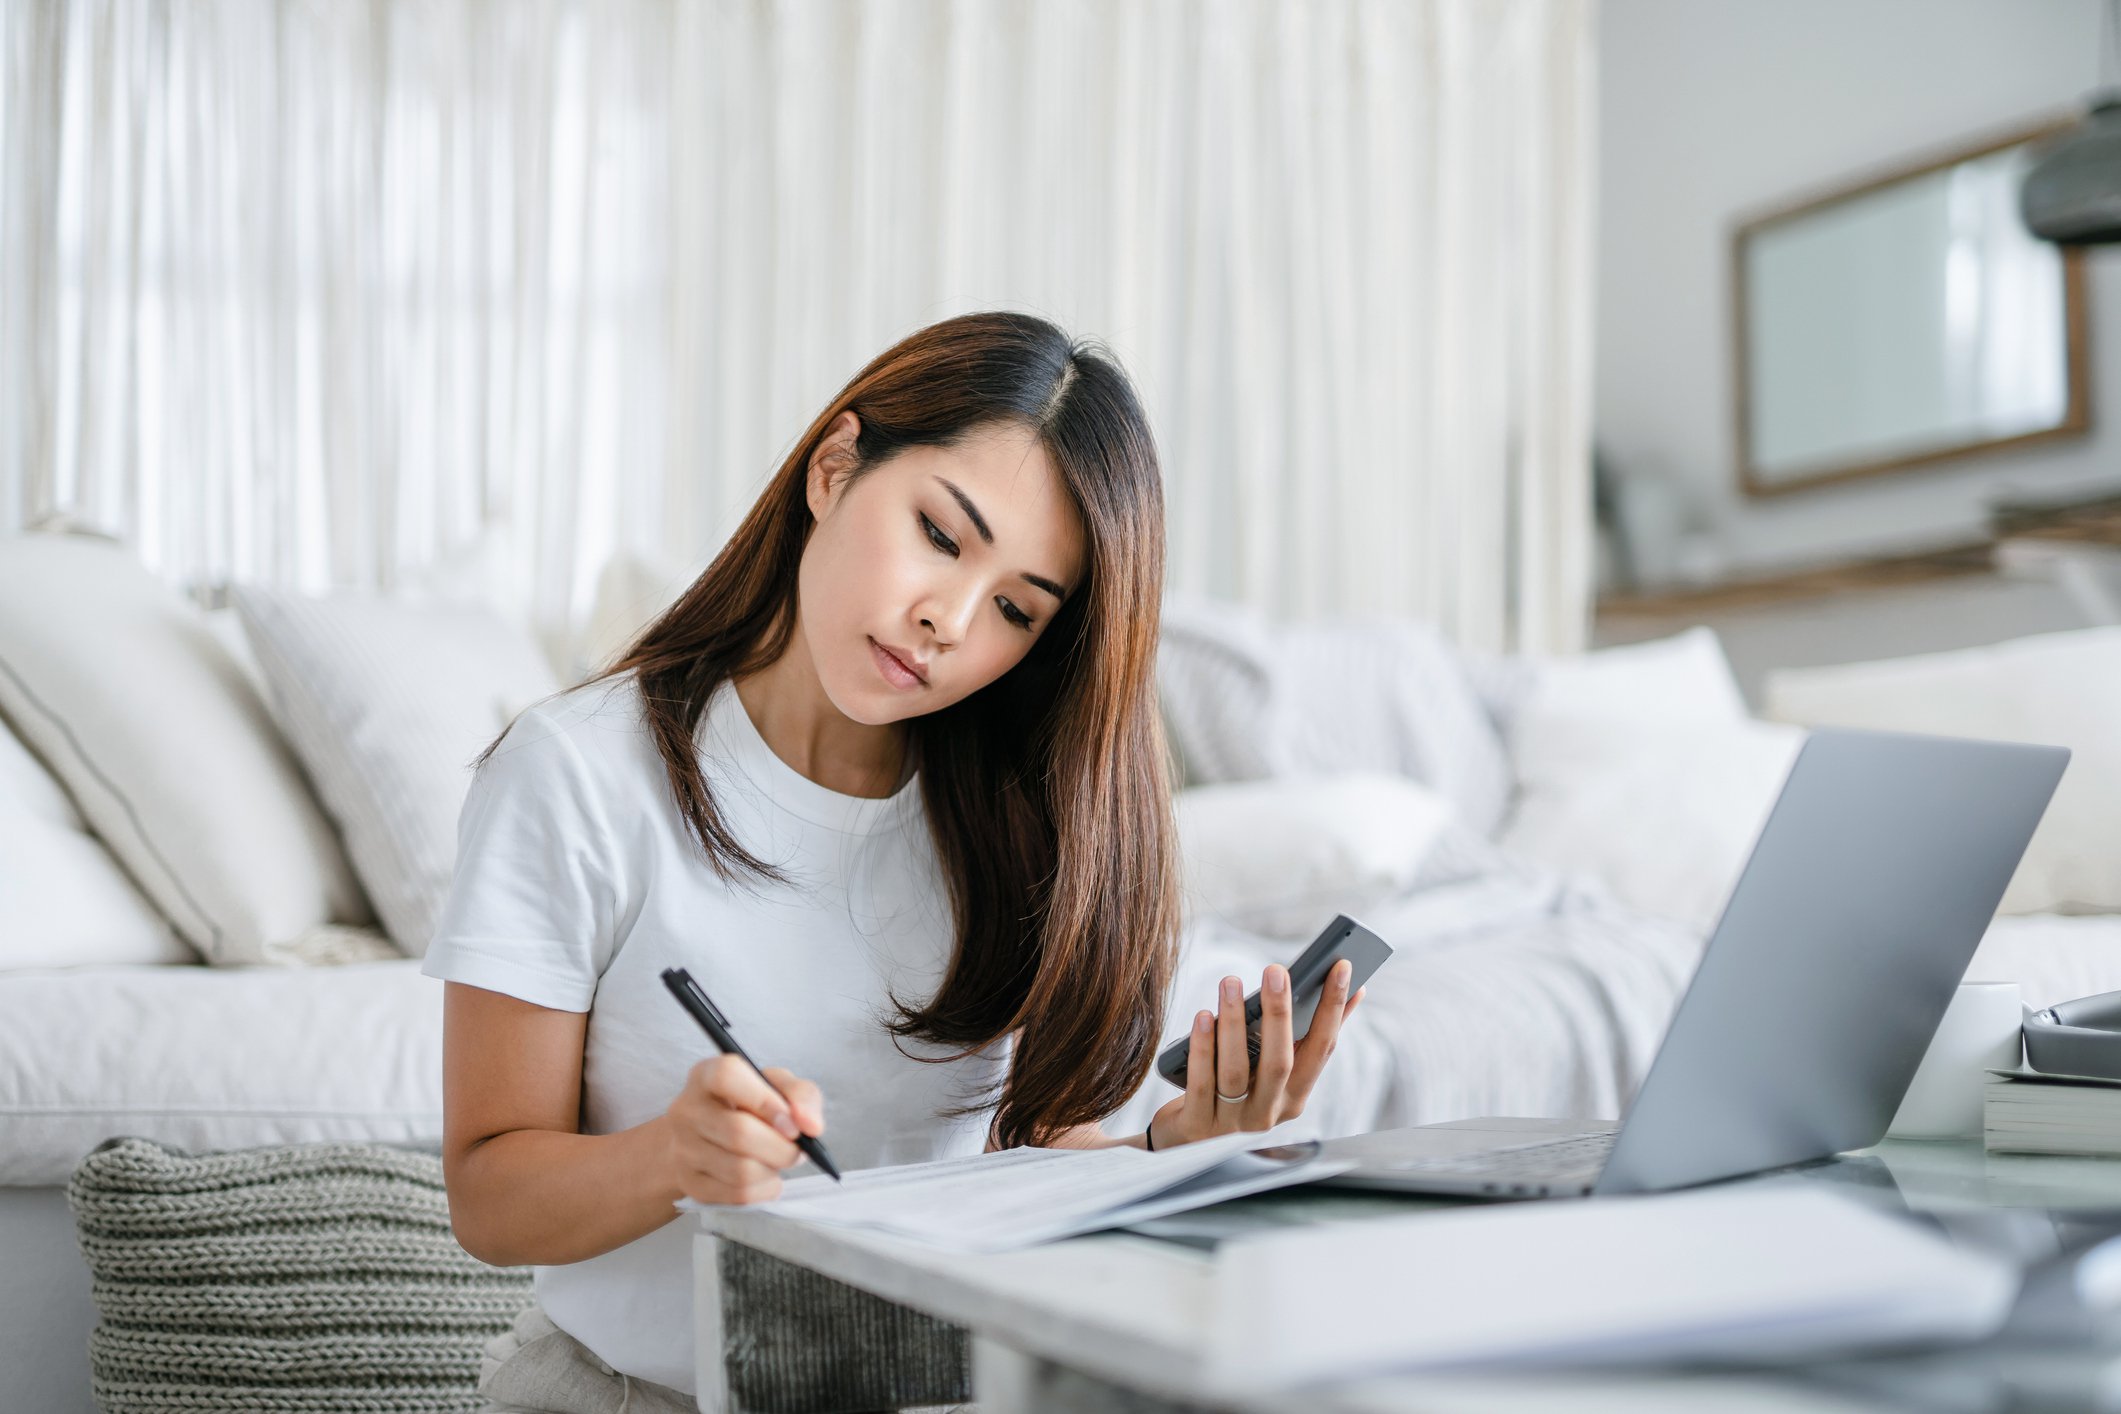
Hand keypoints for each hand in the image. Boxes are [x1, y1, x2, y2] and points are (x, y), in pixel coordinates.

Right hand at [662, 1055, 824, 1205]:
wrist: (713, 1139)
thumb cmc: (750, 1107)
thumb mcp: (779, 1087)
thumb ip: (802, 1096)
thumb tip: (811, 1125)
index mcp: (706, 1076)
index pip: (727, 1076)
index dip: (764, 1100)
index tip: (791, 1123)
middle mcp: (686, 1110)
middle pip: (738, 1132)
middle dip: (782, 1147)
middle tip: (798, 1149)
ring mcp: (683, 1150)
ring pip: (740, 1170)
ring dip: (774, 1169)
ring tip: (779, 1160)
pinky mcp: (690, 1184)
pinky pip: (737, 1195)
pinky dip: (764, 1190)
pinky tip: (766, 1177)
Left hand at [1147, 959, 1365, 1149]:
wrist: (1187, 1142)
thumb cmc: (1235, 1091)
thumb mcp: (1273, 1069)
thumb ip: (1305, 1035)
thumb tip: (1351, 990)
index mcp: (1295, 1096)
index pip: (1322, 1049)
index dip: (1334, 1009)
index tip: (1342, 967)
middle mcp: (1270, 1113)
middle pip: (1280, 1062)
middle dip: (1280, 1013)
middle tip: (1276, 969)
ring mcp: (1234, 1124)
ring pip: (1236, 1071)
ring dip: (1234, 1023)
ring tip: (1230, 981)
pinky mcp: (1199, 1126)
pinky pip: (1202, 1084)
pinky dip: (1202, 1049)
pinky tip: (1202, 1016)